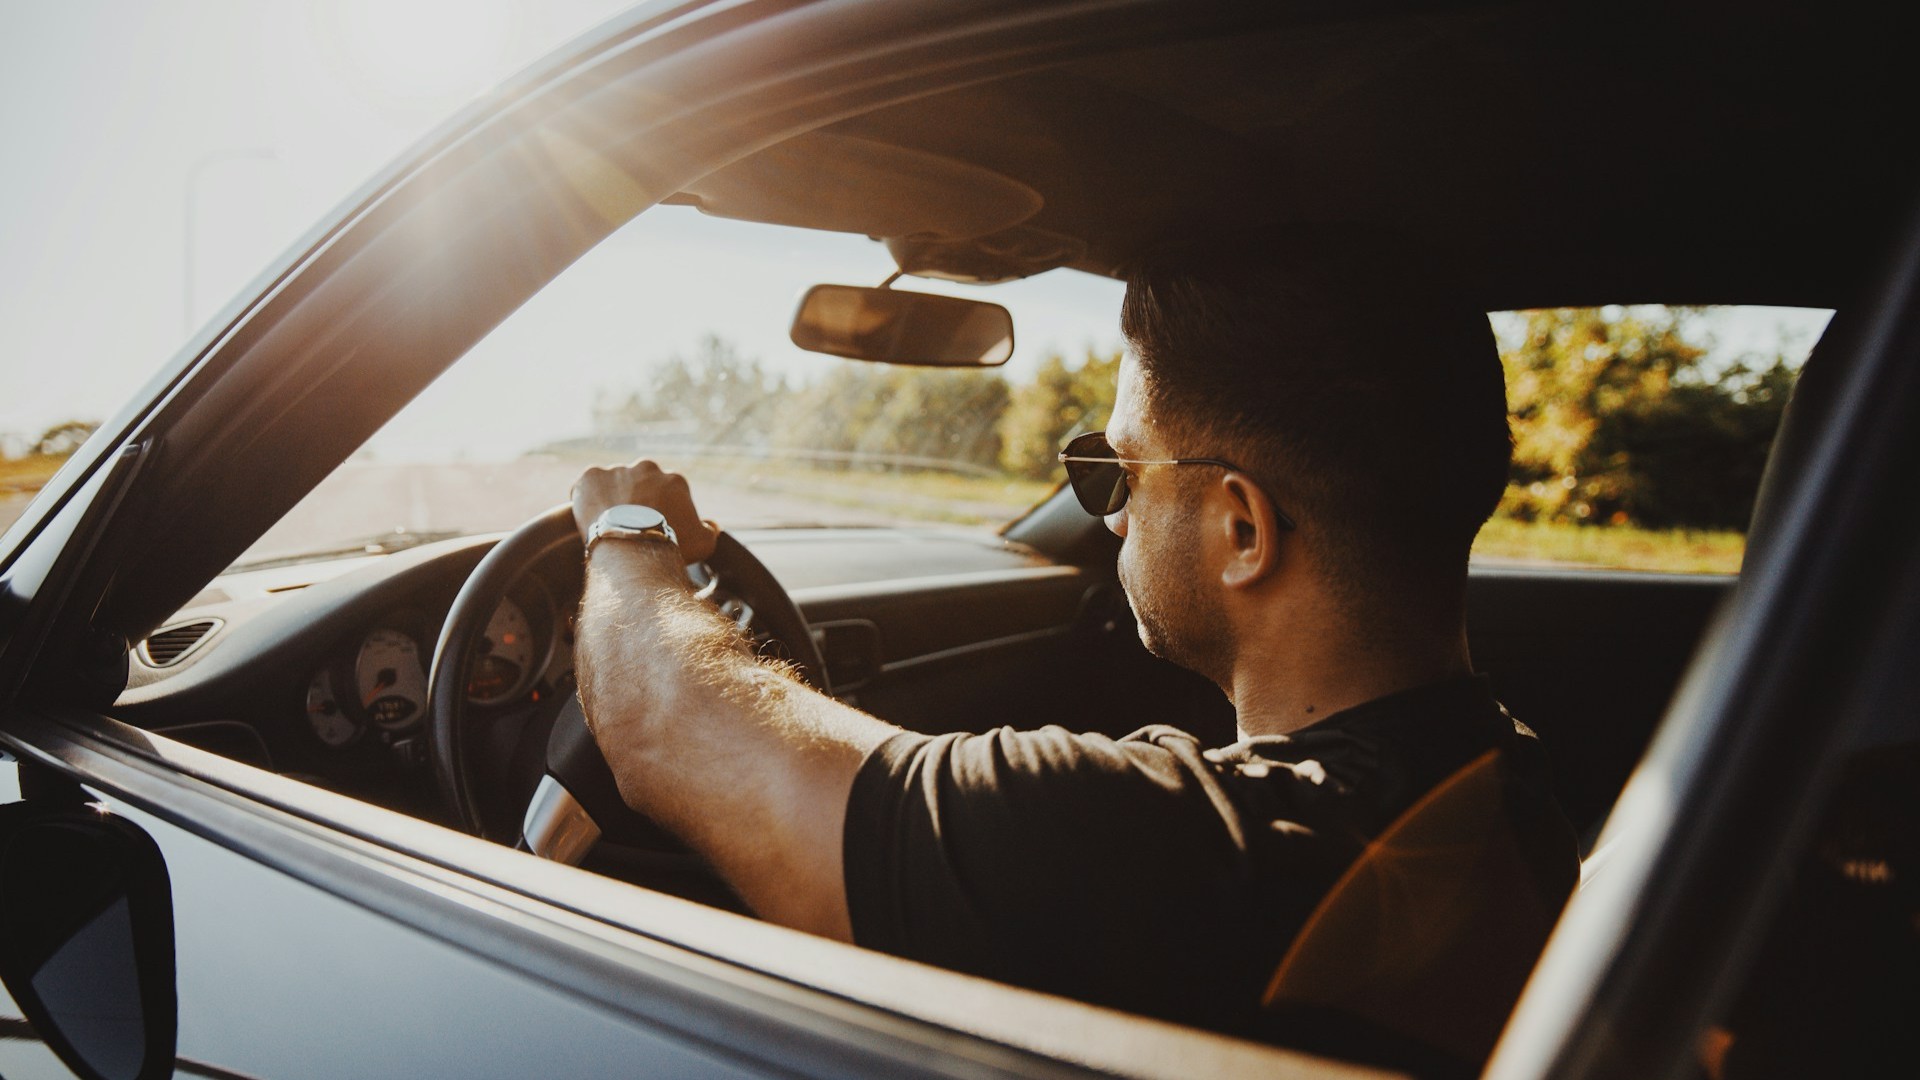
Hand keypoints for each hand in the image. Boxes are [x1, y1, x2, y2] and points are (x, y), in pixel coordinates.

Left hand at [569, 460, 719, 563]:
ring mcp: (618, 469)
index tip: (651, 527)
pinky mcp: (591, 476)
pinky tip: (589, 519)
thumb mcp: (704, 543)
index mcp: (674, 480)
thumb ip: (710, 530)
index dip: (659, 511)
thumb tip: (712, 524)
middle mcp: (647, 468)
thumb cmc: (671, 546)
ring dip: (611, 499)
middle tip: (629, 526)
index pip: (666, 493)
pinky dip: (586, 500)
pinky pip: (586, 487)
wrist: (633, 548)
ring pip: (612, 484)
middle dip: (635, 500)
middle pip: (639, 484)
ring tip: (607, 525)